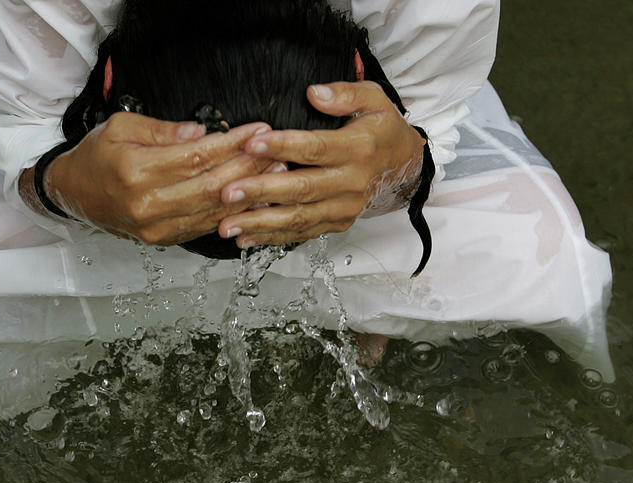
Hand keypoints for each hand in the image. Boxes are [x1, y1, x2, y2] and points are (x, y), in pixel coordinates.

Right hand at [38, 112, 272, 244]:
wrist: (73, 194)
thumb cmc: (96, 157)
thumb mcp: (121, 128)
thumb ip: (163, 130)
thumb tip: (201, 132)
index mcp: (135, 172)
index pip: (195, 157)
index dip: (231, 145)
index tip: (257, 131)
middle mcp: (147, 206)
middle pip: (210, 186)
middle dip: (248, 168)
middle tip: (278, 151)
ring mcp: (156, 228)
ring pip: (213, 211)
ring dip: (249, 193)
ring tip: (276, 174)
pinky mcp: (163, 240)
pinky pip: (205, 226)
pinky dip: (233, 214)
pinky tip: (254, 200)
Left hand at [217, 81, 425, 248]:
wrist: (405, 167)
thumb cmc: (382, 129)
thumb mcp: (374, 99)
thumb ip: (345, 94)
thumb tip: (314, 93)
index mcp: (358, 149)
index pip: (316, 148)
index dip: (283, 146)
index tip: (251, 143)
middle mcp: (351, 183)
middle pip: (301, 189)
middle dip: (261, 191)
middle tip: (227, 192)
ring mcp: (344, 208)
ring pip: (299, 218)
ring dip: (260, 224)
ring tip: (228, 225)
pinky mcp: (337, 223)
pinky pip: (303, 234)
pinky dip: (273, 238)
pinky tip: (246, 239)